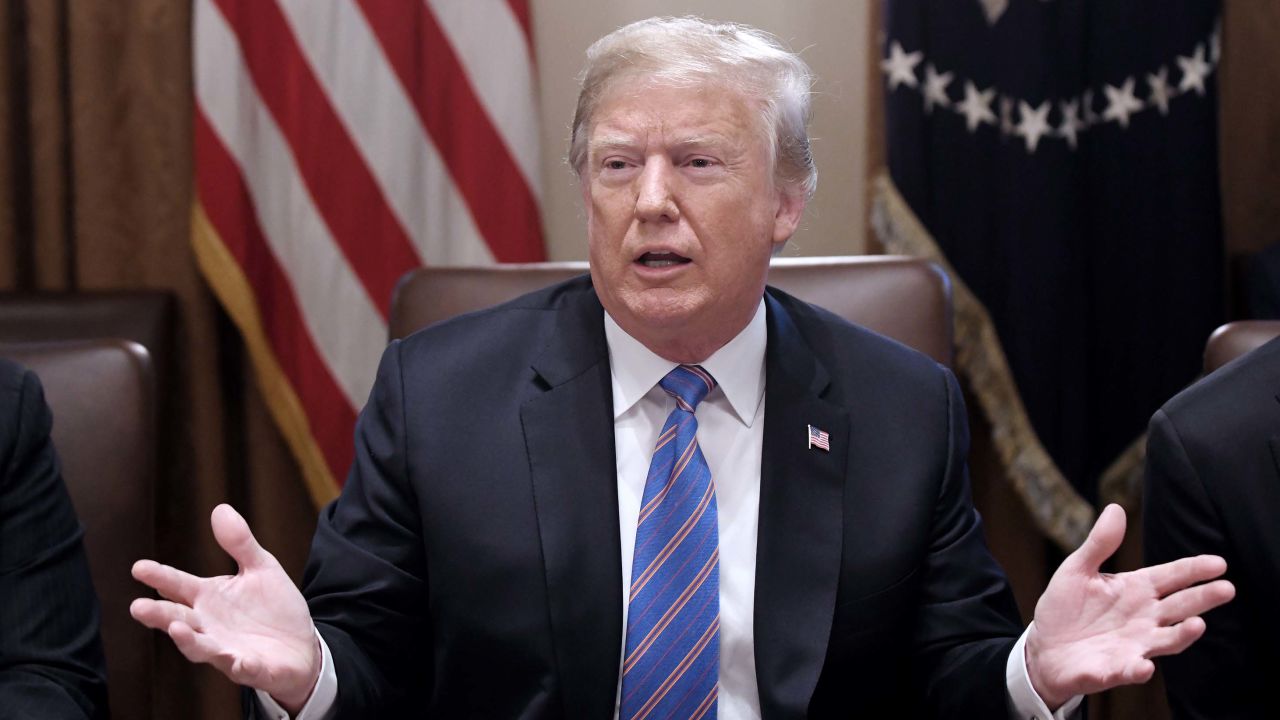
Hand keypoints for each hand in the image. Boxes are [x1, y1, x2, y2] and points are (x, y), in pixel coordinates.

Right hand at [130, 504, 320, 711]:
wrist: (302, 646)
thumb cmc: (274, 608)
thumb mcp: (261, 568)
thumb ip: (240, 543)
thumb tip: (220, 508)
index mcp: (210, 599)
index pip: (179, 586)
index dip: (160, 577)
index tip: (138, 567)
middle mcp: (210, 626)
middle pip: (180, 619)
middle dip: (159, 615)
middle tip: (137, 607)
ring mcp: (228, 650)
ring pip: (202, 648)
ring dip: (188, 640)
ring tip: (175, 628)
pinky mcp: (252, 669)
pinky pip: (243, 669)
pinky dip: (239, 665)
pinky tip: (238, 660)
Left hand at [1025, 504, 1233, 708]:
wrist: (1043, 647)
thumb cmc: (1066, 608)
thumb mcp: (1077, 569)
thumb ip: (1100, 544)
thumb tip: (1116, 508)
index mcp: (1135, 590)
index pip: (1171, 577)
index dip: (1194, 570)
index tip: (1218, 563)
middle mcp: (1143, 618)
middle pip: (1179, 606)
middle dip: (1203, 598)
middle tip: (1227, 588)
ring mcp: (1133, 645)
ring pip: (1166, 640)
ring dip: (1182, 634)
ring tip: (1198, 624)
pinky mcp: (1114, 669)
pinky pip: (1130, 670)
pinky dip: (1138, 669)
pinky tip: (1144, 665)